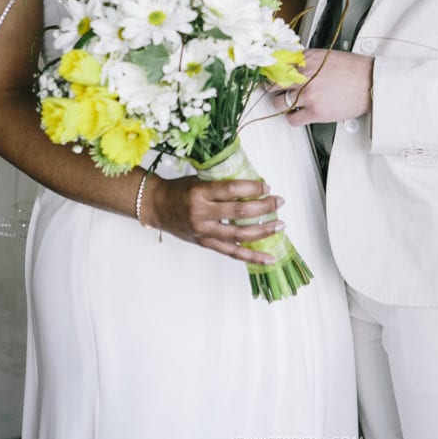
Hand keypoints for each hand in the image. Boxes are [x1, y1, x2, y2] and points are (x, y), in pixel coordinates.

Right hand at [148, 174, 284, 263]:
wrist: (157, 206)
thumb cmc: (180, 190)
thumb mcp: (199, 180)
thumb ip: (222, 184)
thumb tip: (254, 187)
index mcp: (199, 192)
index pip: (231, 190)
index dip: (252, 189)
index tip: (266, 187)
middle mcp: (201, 214)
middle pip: (238, 213)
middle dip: (263, 207)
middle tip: (279, 202)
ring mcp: (203, 232)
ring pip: (239, 235)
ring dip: (263, 231)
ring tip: (280, 225)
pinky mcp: (205, 244)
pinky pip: (232, 252)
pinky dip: (252, 256)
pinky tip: (268, 258)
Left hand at [273, 49, 373, 125]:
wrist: (371, 82)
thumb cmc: (353, 69)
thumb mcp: (326, 56)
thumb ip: (306, 60)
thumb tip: (290, 64)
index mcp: (306, 59)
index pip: (277, 63)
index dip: (272, 70)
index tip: (271, 75)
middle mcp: (304, 75)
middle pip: (272, 82)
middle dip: (271, 87)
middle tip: (274, 89)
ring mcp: (309, 94)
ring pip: (278, 102)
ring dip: (280, 103)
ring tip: (287, 103)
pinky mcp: (315, 111)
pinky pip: (292, 119)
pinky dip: (292, 118)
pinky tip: (298, 114)